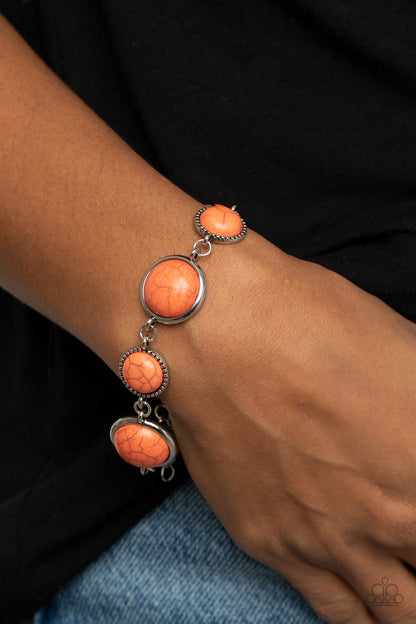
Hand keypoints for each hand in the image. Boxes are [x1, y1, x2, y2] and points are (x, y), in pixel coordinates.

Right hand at [158, 229, 415, 623]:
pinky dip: (358, 613)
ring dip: (406, 606)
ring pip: (392, 614)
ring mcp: (327, 544)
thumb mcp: (407, 354)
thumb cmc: (313, 323)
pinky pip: (331, 607)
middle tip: (413, 544)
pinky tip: (363, 602)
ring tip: (406, 596)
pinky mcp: (270, 544)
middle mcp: (389, 521)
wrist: (217, 333)